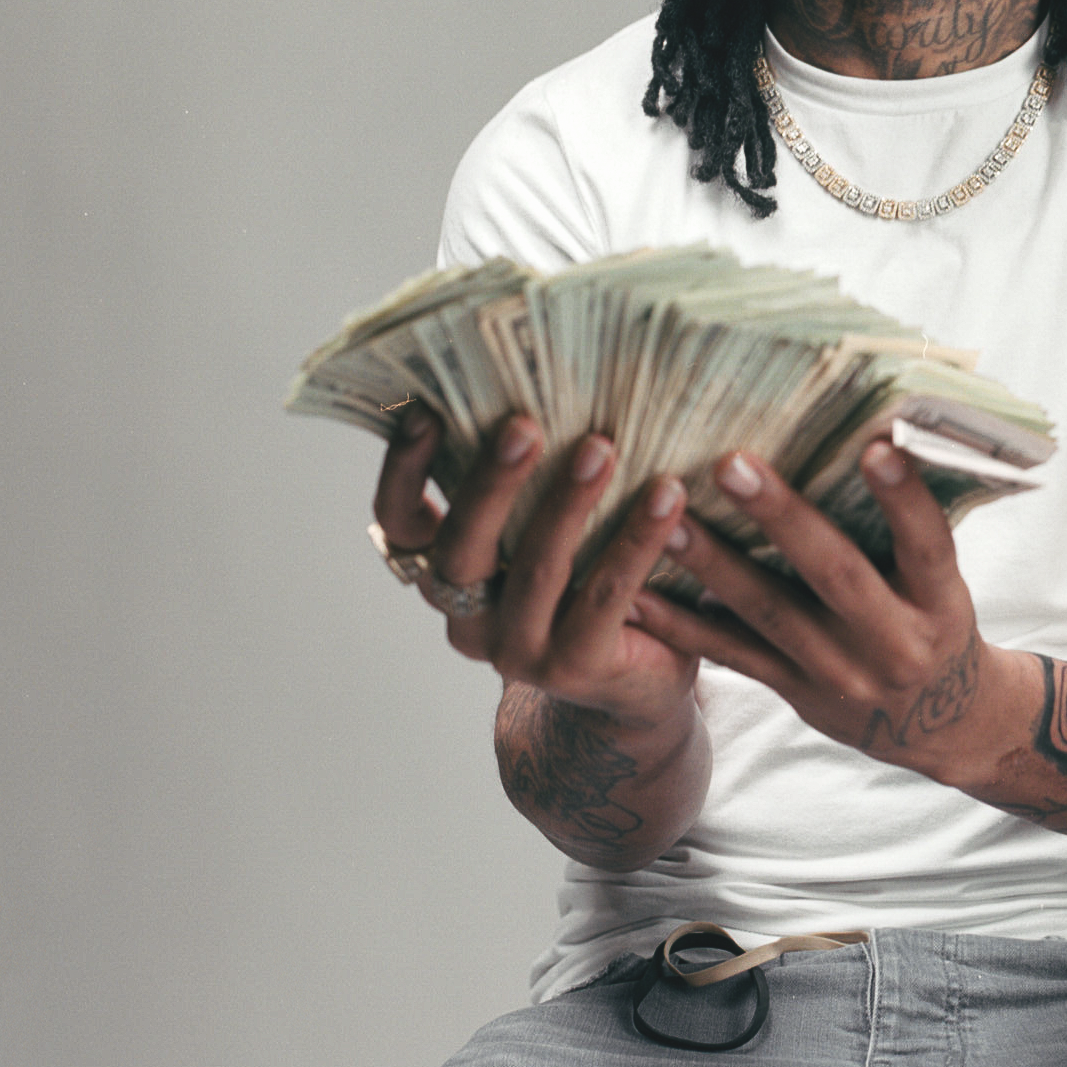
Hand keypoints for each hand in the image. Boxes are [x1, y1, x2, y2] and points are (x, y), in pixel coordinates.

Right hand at [371, 408, 699, 730]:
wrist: (636, 688)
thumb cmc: (589, 586)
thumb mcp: (545, 535)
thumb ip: (530, 486)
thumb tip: (544, 379)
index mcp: (448, 576)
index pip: (399, 524)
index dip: (403, 471)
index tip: (425, 412)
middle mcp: (468, 618)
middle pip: (459, 548)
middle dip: (490, 482)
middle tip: (523, 424)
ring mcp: (519, 650)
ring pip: (535, 569)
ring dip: (568, 503)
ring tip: (602, 447)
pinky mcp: (577, 668)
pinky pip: (605, 597)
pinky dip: (636, 542)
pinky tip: (667, 497)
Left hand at [630, 440, 1024, 777]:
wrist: (941, 723)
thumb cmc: (935, 619)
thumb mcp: (947, 581)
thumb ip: (909, 528)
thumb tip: (873, 432)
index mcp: (941, 603)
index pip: (928, 544)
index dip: (903, 498)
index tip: (874, 444)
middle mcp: (895, 643)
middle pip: (837, 576)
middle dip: (783, 519)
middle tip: (731, 464)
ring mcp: (842, 674)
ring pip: (772, 615)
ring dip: (715, 567)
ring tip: (669, 523)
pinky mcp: (796, 693)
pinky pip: (734, 656)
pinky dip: (684, 626)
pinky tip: (638, 595)